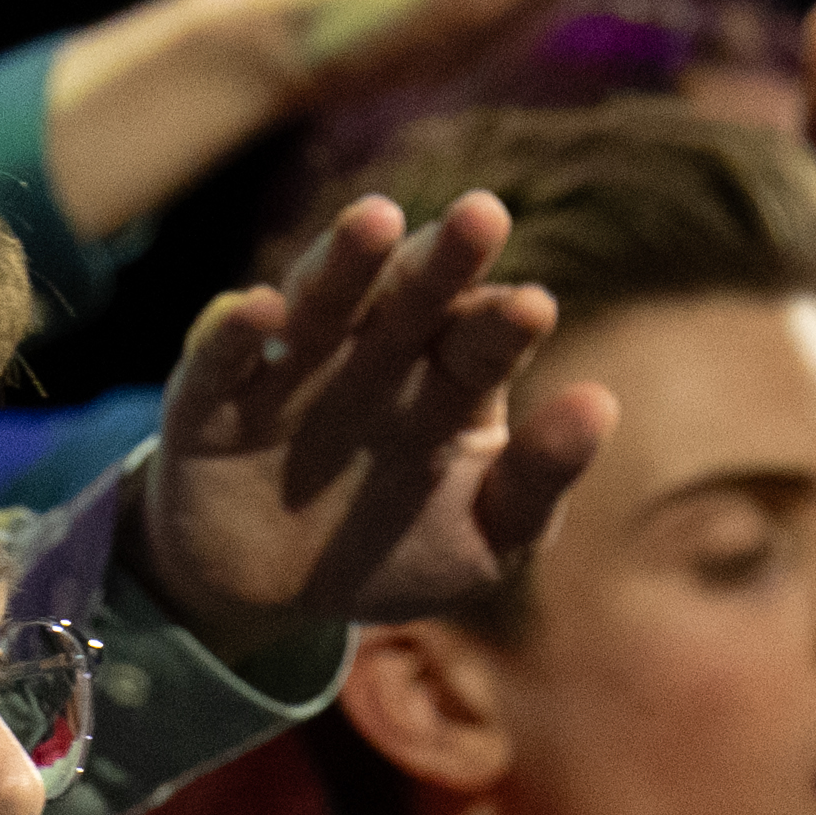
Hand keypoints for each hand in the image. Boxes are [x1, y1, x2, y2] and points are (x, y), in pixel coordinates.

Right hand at [126, 187, 600, 646]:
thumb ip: (537, 482)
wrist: (268, 597)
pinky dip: (236, 330)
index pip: (483, 342)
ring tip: (377, 221)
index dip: (504, 325)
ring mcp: (295, 369)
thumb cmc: (392, 555)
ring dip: (347, 260)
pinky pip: (222, 355)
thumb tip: (601, 404)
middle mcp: (376, 357)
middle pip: (413, 298)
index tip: (531, 309)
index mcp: (450, 385)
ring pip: (324, 301)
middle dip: (445, 260)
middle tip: (481, 217)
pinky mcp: (214, 397)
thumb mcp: (482, 541)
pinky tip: (263, 313)